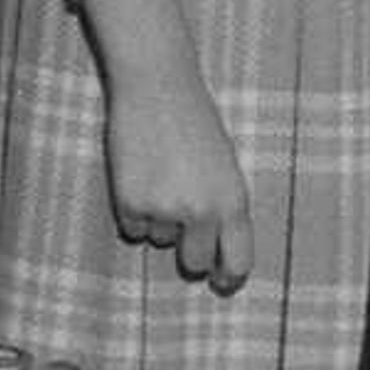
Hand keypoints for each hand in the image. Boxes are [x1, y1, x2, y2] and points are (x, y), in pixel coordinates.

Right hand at [104, 62, 254, 293]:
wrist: (158, 87)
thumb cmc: (195, 123)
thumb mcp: (225, 167)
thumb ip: (224, 209)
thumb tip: (215, 256)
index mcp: (233, 201)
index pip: (237, 261)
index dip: (228, 277)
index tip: (219, 282)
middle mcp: (202, 211)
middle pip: (193, 262)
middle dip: (187, 251)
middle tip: (179, 220)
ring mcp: (165, 209)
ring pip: (159, 239)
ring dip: (158, 218)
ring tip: (161, 174)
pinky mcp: (132, 203)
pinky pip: (132, 228)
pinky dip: (133, 210)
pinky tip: (140, 174)